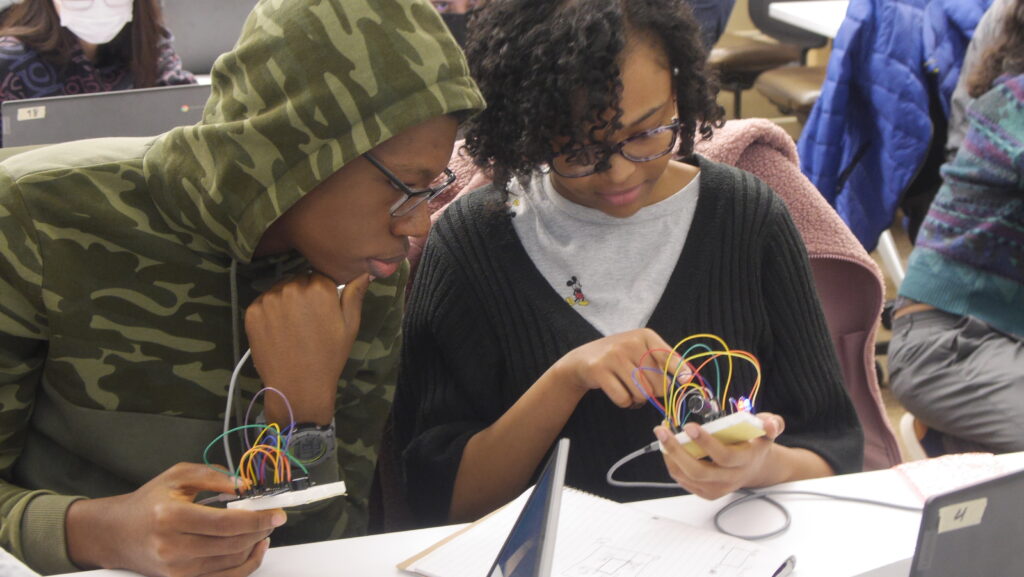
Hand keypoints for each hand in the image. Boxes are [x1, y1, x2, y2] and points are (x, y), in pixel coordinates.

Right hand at [66, 463, 284, 576]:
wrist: (115, 533)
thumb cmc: (148, 501)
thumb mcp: (177, 476)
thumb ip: (213, 475)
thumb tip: (245, 485)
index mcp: (171, 516)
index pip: (226, 523)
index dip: (256, 519)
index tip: (276, 512)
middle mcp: (173, 547)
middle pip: (232, 544)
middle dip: (260, 530)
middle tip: (274, 518)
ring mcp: (176, 570)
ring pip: (231, 562)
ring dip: (255, 545)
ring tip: (264, 529)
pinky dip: (245, 564)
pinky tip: (254, 548)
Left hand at [244, 272, 370, 424]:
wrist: (298, 387)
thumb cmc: (328, 357)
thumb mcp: (350, 326)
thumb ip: (355, 294)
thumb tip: (363, 271)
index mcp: (319, 288)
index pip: (319, 276)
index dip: (322, 292)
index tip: (323, 310)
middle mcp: (292, 287)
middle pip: (299, 280)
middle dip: (304, 294)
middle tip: (308, 321)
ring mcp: (269, 299)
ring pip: (280, 289)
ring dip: (286, 300)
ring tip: (293, 326)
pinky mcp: (252, 312)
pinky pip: (264, 301)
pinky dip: (270, 311)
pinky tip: (279, 330)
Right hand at [549, 328, 681, 408]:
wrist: (582, 359)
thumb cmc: (619, 358)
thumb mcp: (641, 351)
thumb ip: (662, 362)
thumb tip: (687, 378)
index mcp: (645, 336)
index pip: (668, 356)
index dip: (679, 370)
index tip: (686, 381)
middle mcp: (630, 342)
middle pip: (658, 383)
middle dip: (653, 393)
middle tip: (643, 388)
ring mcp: (614, 356)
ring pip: (642, 393)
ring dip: (638, 399)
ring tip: (629, 390)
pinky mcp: (599, 370)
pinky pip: (624, 399)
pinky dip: (625, 403)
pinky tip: (618, 393)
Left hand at [655, 412, 785, 499]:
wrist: (755, 468)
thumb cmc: (755, 445)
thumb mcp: (768, 432)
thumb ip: (772, 424)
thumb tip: (768, 423)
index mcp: (744, 462)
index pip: (724, 456)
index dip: (706, 442)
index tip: (689, 426)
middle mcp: (730, 479)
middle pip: (699, 471)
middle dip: (677, 451)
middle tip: (663, 431)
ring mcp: (716, 488)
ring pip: (686, 476)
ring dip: (669, 455)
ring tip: (662, 433)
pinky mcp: (705, 492)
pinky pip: (683, 479)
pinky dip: (672, 462)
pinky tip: (667, 445)